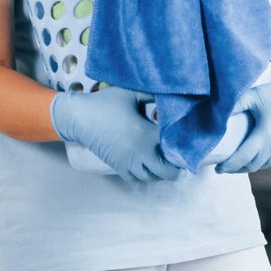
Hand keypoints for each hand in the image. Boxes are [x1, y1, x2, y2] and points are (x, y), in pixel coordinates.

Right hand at [50, 87, 183, 181]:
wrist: (78, 117)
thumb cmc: (105, 103)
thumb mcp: (131, 92)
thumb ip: (153, 93)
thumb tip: (172, 92)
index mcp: (146, 135)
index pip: (174, 149)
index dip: (185, 149)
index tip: (191, 145)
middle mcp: (139, 153)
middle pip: (167, 171)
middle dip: (177, 167)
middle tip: (182, 157)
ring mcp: (127, 162)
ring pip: (152, 177)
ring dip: (162, 171)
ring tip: (167, 159)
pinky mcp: (117, 166)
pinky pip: (136, 178)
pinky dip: (146, 175)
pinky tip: (149, 163)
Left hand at [217, 55, 270, 174]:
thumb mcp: (252, 95)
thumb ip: (233, 107)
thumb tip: (213, 119)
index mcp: (266, 134)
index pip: (243, 158)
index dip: (228, 165)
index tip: (217, 168)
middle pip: (252, 165)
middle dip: (236, 168)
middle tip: (223, 167)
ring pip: (264, 164)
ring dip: (250, 165)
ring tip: (237, 162)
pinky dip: (263, 160)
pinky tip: (254, 155)